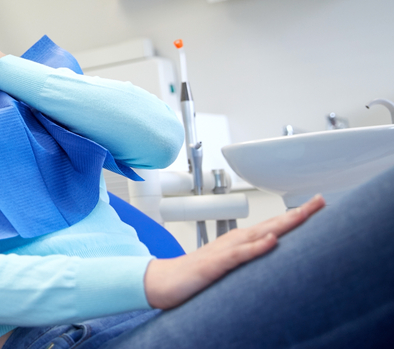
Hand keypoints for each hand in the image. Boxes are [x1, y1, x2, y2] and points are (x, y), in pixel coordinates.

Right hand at [143, 194, 324, 308]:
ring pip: (260, 234)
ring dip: (283, 224)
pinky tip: (271, 241)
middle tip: (320, 202)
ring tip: (304, 215)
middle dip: (298, 214)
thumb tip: (272, 258)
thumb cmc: (194, 275)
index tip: (317, 208)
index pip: (274, 226)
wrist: (163, 281)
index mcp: (240, 241)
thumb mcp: (230, 267)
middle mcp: (235, 241)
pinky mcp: (216, 264)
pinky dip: (256, 247)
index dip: (296, 217)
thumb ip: (250, 261)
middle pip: (272, 224)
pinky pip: (240, 255)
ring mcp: (226, 250)